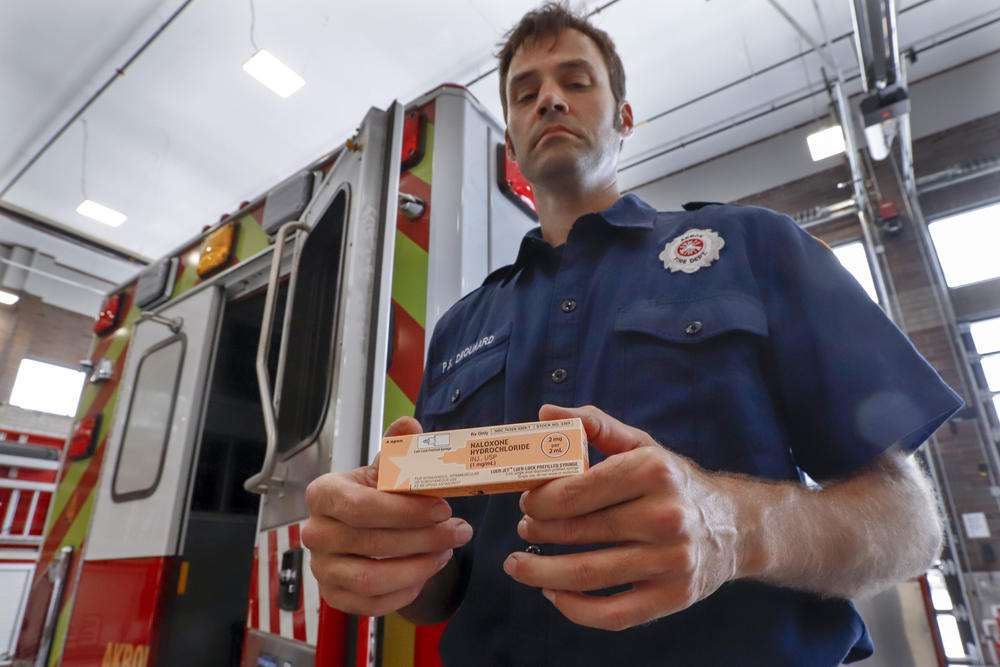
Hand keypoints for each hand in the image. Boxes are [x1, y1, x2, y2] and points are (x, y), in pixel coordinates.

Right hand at [302, 417, 472, 616]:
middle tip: (459, 530)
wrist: (361, 527)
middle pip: (372, 543)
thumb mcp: (387, 467)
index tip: (442, 508)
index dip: (404, 511)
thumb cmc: (375, 494)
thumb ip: (400, 447)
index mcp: (324, 493)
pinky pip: (371, 604)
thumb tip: (410, 426)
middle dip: (424, 538)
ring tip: (446, 551)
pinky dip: (404, 592)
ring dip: (418, 567)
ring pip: (371, 579)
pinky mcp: (334, 596)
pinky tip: (425, 572)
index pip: (359, 507)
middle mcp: (315, 533)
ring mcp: (322, 568)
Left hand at [502, 404, 746, 629]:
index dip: (538, 501)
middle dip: (536, 532)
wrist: (735, 527)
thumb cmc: (674, 483)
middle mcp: (665, 515)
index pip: (574, 491)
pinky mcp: (673, 596)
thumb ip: (594, 424)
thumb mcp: (642, 445)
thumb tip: (546, 412)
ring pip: (587, 574)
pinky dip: (573, 608)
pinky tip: (554, 594)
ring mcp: (671, 560)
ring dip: (541, 574)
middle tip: (524, 530)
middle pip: (577, 532)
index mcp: (652, 471)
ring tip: (519, 567)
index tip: (526, 502)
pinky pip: (611, 613)